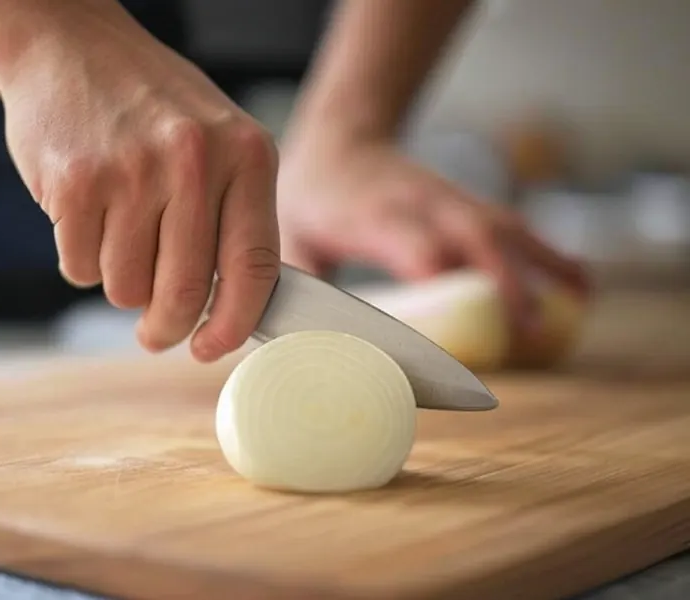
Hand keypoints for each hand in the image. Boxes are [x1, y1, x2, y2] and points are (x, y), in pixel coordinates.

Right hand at [0, 3, 279, 361]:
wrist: (70, 48)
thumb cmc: (153, 109)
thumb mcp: (219, 144)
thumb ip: (234, 218)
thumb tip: (236, 308)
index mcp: (247, 155)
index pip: (255, 266)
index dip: (235, 324)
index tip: (211, 349)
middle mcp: (194, 162)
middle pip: (185, 293)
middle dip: (168, 329)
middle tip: (157, 333)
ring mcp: (132, 171)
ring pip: (128, 289)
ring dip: (123, 285)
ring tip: (120, 235)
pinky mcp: (75, 183)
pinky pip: (81, 269)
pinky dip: (83, 261)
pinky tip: (89, 215)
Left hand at [277, 139, 589, 335]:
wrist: (340, 138)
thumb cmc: (313, 194)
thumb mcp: (291, 236)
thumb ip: (298, 287)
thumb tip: (299, 344)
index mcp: (375, 216)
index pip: (415, 247)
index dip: (440, 282)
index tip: (457, 330)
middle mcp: (420, 203)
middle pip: (475, 237)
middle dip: (506, 282)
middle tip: (528, 333)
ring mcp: (450, 200)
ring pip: (505, 228)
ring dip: (543, 265)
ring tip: (576, 307)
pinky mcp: (467, 202)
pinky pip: (515, 226)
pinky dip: (549, 253)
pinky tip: (578, 282)